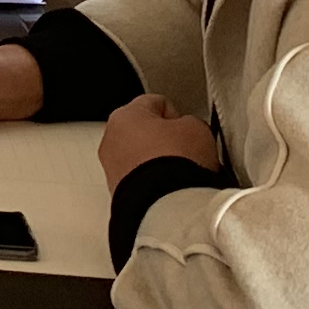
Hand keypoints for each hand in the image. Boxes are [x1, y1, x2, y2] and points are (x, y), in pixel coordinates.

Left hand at [101, 94, 223, 183]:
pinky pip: (142, 181)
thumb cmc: (175, 164)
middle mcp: (111, 140)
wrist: (165, 205)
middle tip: (188, 152)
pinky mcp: (119, 193)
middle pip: (145, 132)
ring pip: (142, 159)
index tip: (189, 127)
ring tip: (182, 174)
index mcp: (125, 114)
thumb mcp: (197, 128)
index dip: (178, 115)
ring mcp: (112, 169)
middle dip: (167, 141)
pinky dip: (156, 184)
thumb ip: (191, 122)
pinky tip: (173, 190)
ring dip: (161, 164)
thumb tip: (190, 131)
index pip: (156, 103)